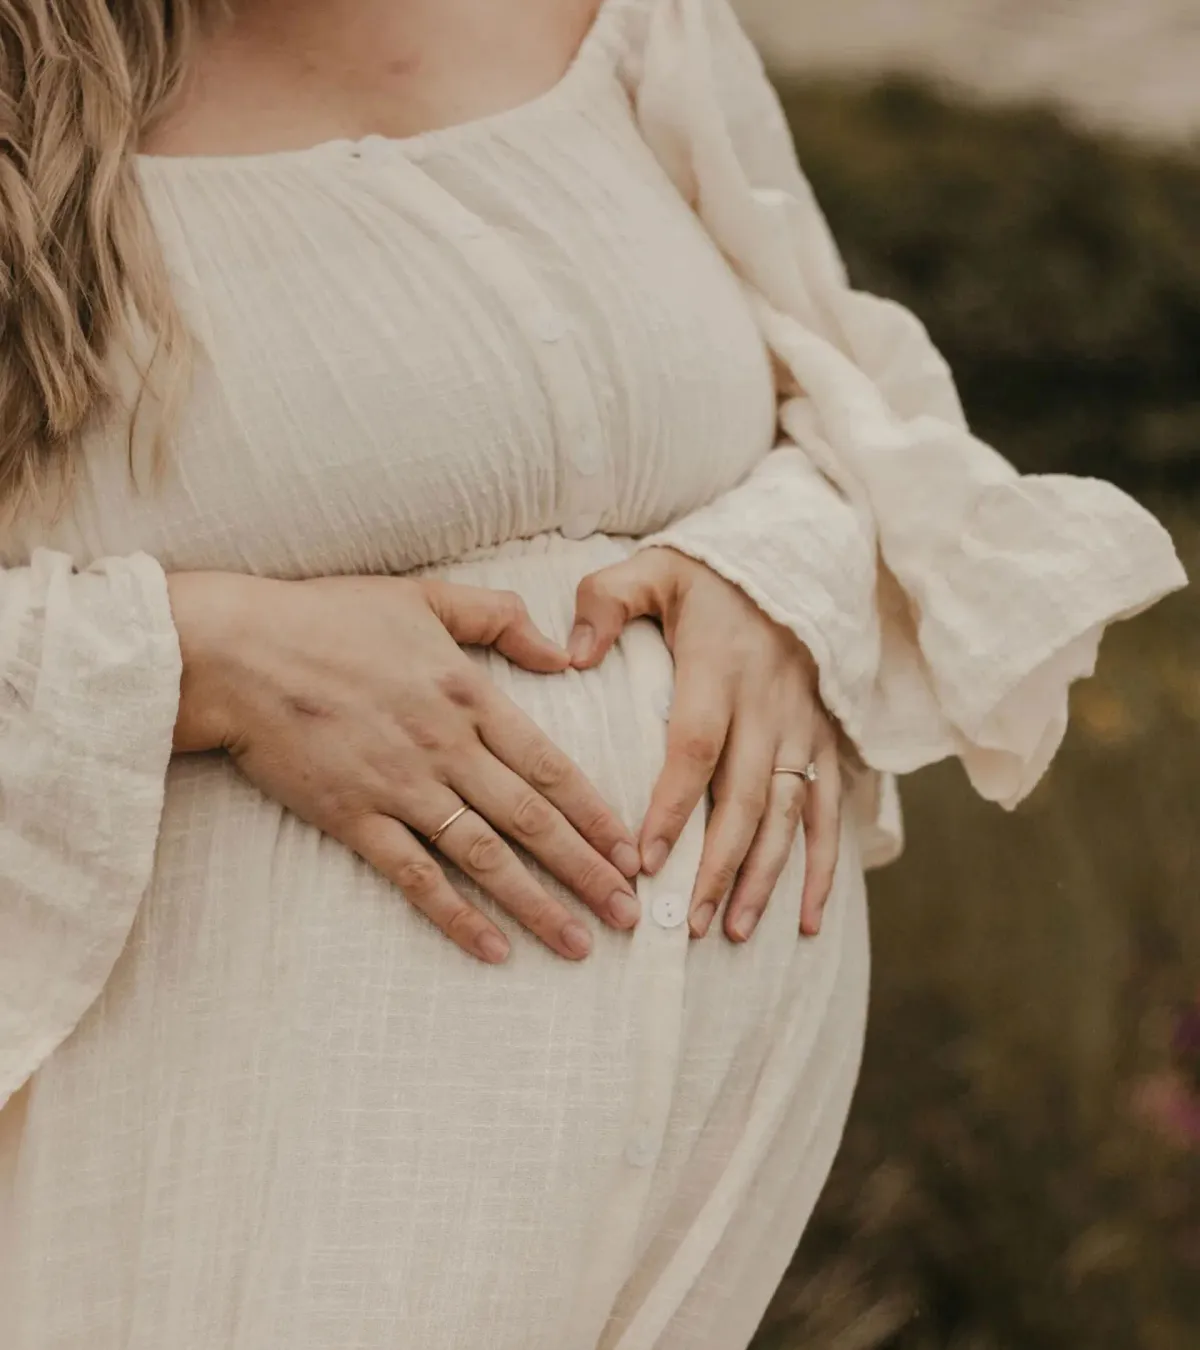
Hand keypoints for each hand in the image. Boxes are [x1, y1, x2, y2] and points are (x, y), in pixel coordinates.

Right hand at [167, 571, 642, 963]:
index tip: (631, 849)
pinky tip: (492, 948)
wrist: (237, 652)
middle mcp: (445, 749)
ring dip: (537, 904)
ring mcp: (400, 788)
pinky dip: (456, 914)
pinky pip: (415, 877)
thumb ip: (499, 618)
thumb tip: (561, 655)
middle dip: (587, 870)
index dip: (595, 812)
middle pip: (531, 820)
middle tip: (630, 914)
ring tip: (579, 942)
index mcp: (468, 695)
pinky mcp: (354, 819)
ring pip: (485, 857)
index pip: (549, 766)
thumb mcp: (424, 596)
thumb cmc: (329, 618)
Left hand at [568, 548, 841, 941]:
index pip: (697, 746)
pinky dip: (822, 867)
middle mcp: (768, 705)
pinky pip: (828, 812)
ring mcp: (802, 727)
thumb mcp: (651, 569)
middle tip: (689, 922)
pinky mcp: (823, 741)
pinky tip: (808, 919)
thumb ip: (603, 603)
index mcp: (721, 668)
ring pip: (787, 815)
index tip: (644, 860)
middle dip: (717, 865)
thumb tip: (569, 656)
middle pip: (746, 797)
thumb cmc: (707, 576)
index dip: (674, 806)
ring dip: (763, 877)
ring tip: (734, 930)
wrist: (794, 561)